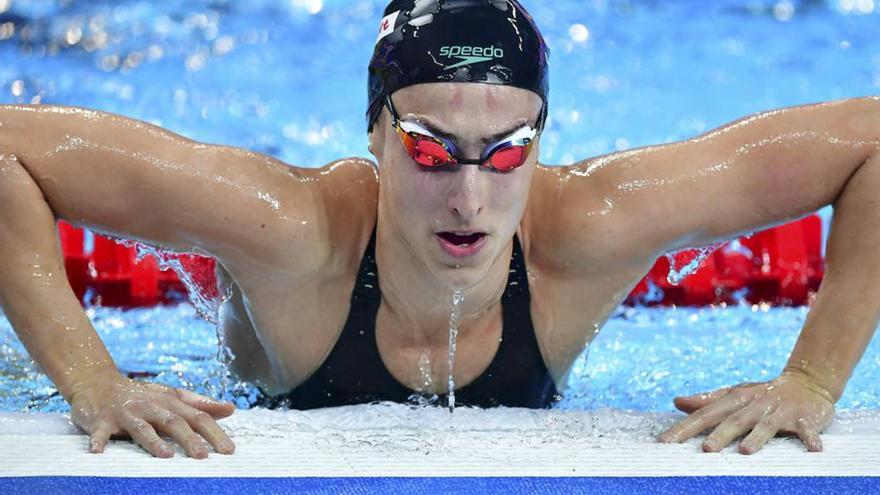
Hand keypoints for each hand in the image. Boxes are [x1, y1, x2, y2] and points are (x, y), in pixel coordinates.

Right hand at [68, 372, 235, 457]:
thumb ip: (200, 404)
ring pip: (142, 427)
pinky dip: (98, 440)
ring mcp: (126, 413)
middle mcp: (151, 406)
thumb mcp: (171, 397)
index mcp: (170, 403)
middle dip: (189, 439)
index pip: (197, 417)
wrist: (98, 382)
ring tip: (166, 456)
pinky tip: (97, 451)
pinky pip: (99, 432)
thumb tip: (230, 409)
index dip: (214, 432)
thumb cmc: (141, 395)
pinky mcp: (101, 420)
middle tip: (203, 457)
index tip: (229, 450)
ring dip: (153, 442)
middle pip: (174, 422)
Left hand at [657, 370, 834, 453]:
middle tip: (705, 450)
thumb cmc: (762, 394)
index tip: (665, 442)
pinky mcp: (804, 418)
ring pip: (766, 425)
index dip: (686, 427)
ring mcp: (780, 411)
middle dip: (720, 435)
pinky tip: (813, 449)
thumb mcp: (733, 394)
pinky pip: (808, 429)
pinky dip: (810, 437)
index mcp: (735, 399)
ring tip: (745, 451)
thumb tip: (676, 402)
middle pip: (734, 420)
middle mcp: (755, 404)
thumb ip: (706, 401)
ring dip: (757, 437)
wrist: (806, 382)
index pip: (706, 414)